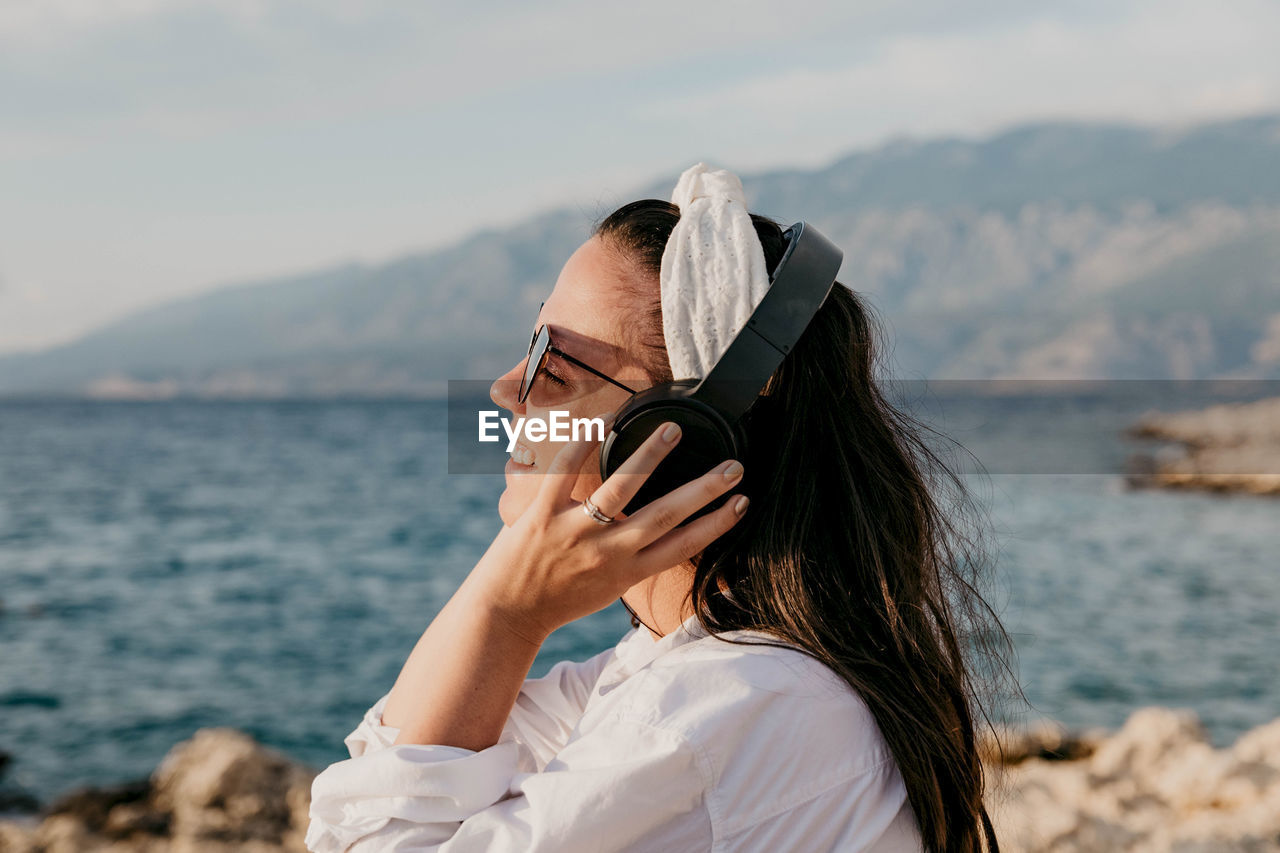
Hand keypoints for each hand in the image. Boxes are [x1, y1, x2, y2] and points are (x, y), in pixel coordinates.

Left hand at [466, 421, 747, 644]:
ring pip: (622, 488)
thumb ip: (635, 560)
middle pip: (666, 515)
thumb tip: (665, 531)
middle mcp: (608, 552)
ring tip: (673, 430)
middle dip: (704, 488)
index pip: (684, 546)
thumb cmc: (560, 600)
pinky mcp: (543, 514)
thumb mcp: (609, 589)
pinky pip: (566, 471)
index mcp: (628, 572)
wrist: (506, 614)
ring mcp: (576, 531)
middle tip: (733, 466)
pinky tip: (605, 421)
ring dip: (651, 457)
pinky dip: (585, 443)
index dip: (717, 524)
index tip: (743, 502)